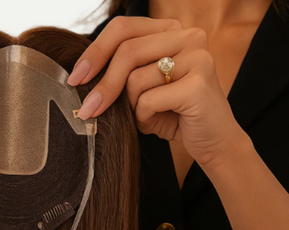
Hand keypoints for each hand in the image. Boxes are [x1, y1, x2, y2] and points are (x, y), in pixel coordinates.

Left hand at [68, 15, 245, 169]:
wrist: (213, 143)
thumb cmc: (174, 116)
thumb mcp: (143, 90)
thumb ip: (121, 75)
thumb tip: (81, 77)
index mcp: (172, 31)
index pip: (124, 28)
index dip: (95, 51)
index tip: (75, 78)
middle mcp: (188, 36)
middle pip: (127, 51)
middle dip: (102, 84)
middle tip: (87, 110)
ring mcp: (197, 56)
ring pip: (136, 79)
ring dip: (132, 107)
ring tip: (147, 116)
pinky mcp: (199, 82)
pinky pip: (148, 100)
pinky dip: (144, 118)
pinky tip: (158, 122)